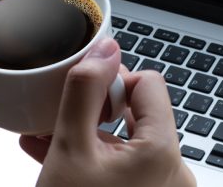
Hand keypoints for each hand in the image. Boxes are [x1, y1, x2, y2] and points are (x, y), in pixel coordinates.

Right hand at [19, 38, 194, 186]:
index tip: (84, 97)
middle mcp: (174, 173)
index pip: (149, 83)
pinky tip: (59, 160)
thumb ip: (85, 92)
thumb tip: (104, 49)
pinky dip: (96, 160)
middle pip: (138, 113)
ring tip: (48, 139)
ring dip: (88, 135)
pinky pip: (126, 169)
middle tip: (60, 119)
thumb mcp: (69, 148)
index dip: (112, 82)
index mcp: (162, 152)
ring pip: (127, 143)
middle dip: (94, 111)